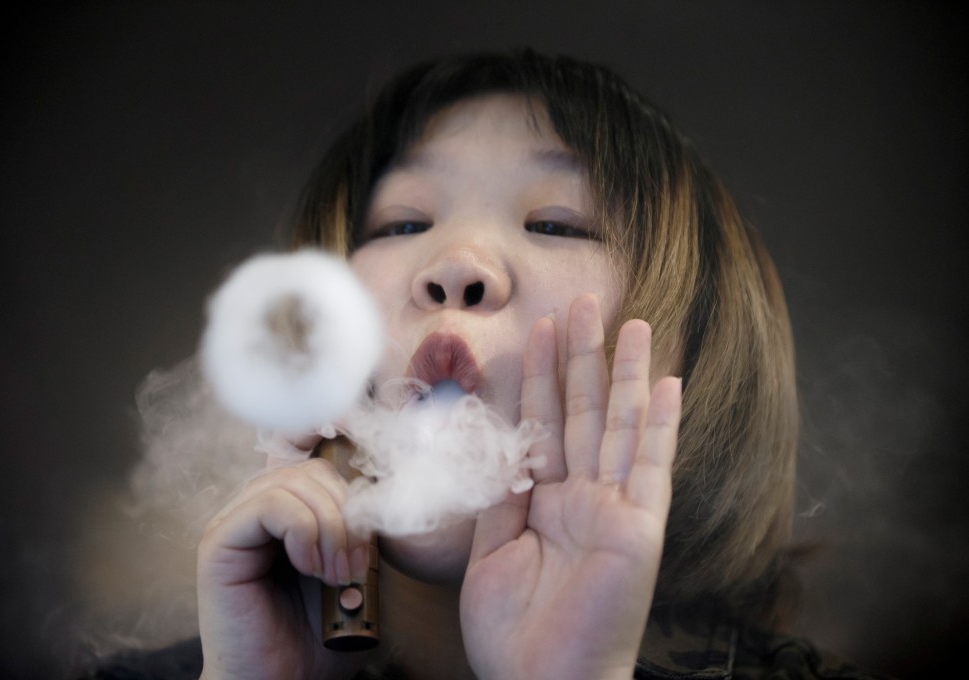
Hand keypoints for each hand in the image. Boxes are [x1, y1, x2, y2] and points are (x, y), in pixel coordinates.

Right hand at [197, 450, 371, 679]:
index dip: (355, 499)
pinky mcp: (219, 542)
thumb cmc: (317, 640)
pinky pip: (269, 505)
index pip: (325, 471)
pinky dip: (302, 531)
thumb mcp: (353, 575)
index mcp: (288, 515)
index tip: (370, 548)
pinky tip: (309, 568)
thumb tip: (377, 499)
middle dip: (346, 515)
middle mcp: (256, 511)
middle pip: (312, 472)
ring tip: (333, 575)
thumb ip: (360, 533)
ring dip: (328, 527)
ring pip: (292, 482)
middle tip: (354, 568)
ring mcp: (234, 523)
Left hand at [460, 294, 681, 679]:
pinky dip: (662, 425)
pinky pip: (652, 468)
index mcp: (545, 501)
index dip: (540, 375)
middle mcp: (584, 496)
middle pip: (584, 411)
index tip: (537, 328)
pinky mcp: (639, 529)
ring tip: (629, 322)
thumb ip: (499, 494)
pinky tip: (667, 383)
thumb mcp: (490, 552)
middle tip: (583, 300)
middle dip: (581, 356)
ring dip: (625, 374)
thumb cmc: (514, 632)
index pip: (544, 423)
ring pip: (621, 426)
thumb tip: (500, 443)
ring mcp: (615, 509)